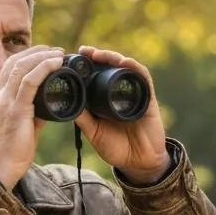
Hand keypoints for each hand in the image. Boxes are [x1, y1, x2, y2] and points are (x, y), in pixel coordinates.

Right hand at [0, 45, 62, 188]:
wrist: (0, 169)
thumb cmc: (12, 152)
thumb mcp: (20, 126)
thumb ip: (32, 113)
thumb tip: (48, 106)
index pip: (9, 68)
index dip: (28, 57)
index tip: (46, 54)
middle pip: (14, 62)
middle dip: (37, 52)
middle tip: (56, 50)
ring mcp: (2, 101)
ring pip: (22, 67)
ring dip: (43, 56)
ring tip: (59, 54)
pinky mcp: (14, 109)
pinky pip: (29, 81)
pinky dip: (44, 68)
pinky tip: (56, 63)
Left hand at [74, 46, 169, 183]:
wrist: (138, 162)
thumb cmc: (116, 148)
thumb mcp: (93, 132)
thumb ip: (83, 118)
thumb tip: (67, 101)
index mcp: (105, 100)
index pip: (96, 76)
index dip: (86, 65)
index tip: (73, 57)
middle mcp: (119, 93)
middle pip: (110, 67)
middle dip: (98, 56)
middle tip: (85, 51)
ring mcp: (135, 94)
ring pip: (125, 68)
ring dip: (113, 57)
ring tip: (101, 55)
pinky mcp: (148, 98)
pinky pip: (143, 78)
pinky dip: (134, 67)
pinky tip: (124, 62)